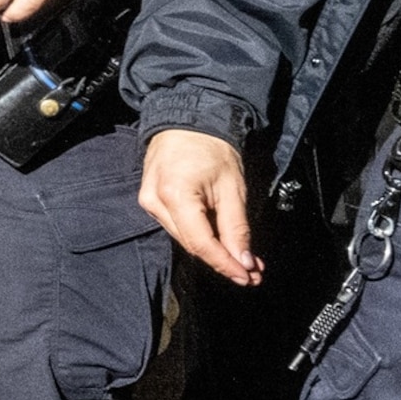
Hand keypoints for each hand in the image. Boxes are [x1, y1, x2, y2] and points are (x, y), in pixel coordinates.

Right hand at [140, 128, 260, 285]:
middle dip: (223, 259)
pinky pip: (176, 226)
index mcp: (175, 195)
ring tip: (240, 257)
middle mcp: (155, 202)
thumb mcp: (233, 188)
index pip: (201, 244)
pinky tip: (219, 239)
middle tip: (251, 271)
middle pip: (191, 244)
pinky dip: (199, 235)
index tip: (247, 277)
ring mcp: (149, 202)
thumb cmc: (211, 147)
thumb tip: (243, 261)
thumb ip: (236, 227)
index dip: (225, 264)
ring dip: (212, 250)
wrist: (189, 122)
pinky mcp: (150, 200)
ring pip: (184, 238)